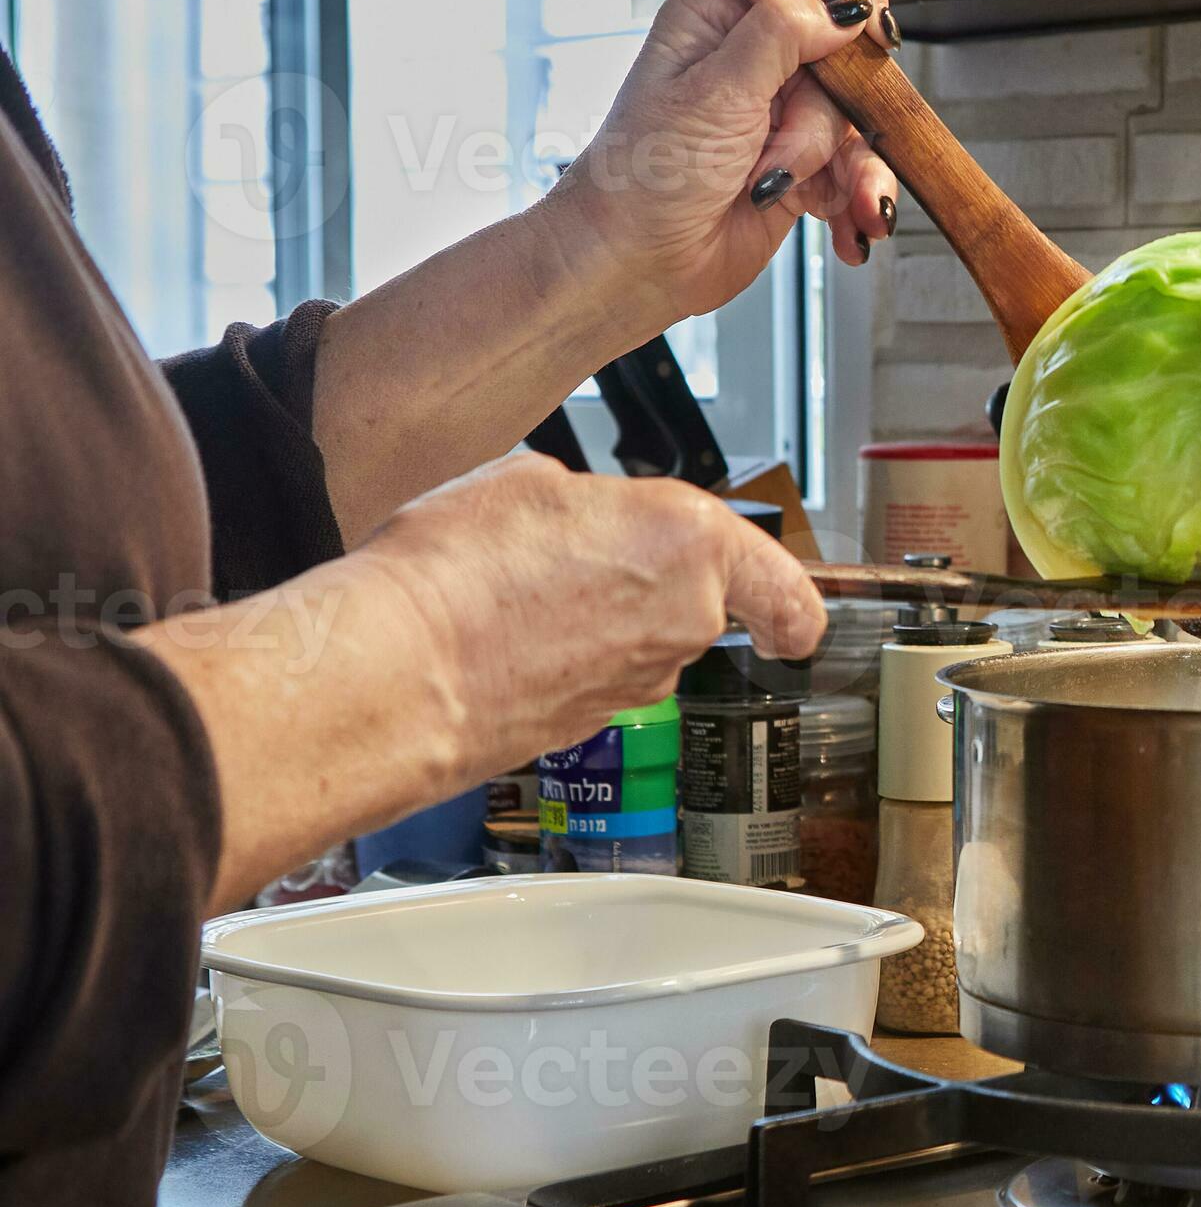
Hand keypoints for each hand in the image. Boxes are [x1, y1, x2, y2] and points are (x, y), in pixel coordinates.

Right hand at [349, 454, 828, 778]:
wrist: (400, 669)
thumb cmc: (456, 569)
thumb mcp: (526, 482)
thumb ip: (592, 502)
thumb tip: (588, 518)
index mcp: (688, 542)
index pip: (780, 584)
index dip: (792, 606)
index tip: (793, 620)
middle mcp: (684, 618)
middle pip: (694, 602)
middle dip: (644, 583)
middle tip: (571, 556)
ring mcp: (643, 680)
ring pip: (641, 641)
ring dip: (597, 621)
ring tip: (516, 593)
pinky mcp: (596, 724)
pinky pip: (596, 678)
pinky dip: (564, 660)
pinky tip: (505, 636)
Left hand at [541, 0, 902, 332]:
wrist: (635, 263)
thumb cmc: (645, 175)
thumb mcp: (715, 91)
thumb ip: (781, 34)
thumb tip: (843, 4)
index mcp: (721, 12)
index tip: (870, 28)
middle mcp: (756, 57)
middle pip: (845, 53)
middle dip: (830, 112)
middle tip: (786, 143)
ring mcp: (783, 113)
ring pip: (856, 120)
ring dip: (841, 168)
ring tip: (786, 190)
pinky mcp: (802, 166)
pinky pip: (858, 171)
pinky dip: (857, 202)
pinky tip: (847, 228)